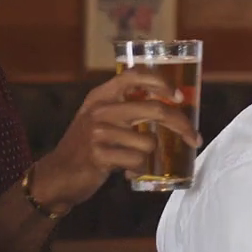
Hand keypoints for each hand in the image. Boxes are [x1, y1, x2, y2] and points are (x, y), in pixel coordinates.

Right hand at [31, 70, 200, 210]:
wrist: (58, 175)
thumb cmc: (87, 147)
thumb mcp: (100, 119)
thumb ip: (126, 109)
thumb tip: (171, 108)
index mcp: (101, 96)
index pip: (134, 75)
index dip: (161, 82)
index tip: (179, 97)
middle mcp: (100, 109)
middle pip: (155, 110)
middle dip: (181, 125)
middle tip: (194, 138)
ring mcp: (98, 132)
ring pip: (149, 142)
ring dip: (148, 155)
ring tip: (132, 159)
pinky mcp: (99, 155)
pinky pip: (137, 161)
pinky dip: (138, 169)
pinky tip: (125, 171)